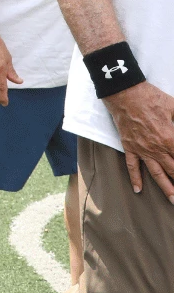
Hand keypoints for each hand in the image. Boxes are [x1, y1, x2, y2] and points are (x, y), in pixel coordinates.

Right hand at [105, 82, 173, 199]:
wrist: (124, 92)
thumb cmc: (150, 97)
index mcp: (170, 138)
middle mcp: (156, 148)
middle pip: (173, 171)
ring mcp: (141, 149)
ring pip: (156, 173)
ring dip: (166, 188)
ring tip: (173, 201)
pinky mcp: (129, 145)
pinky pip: (132, 165)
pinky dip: (135, 178)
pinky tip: (138, 189)